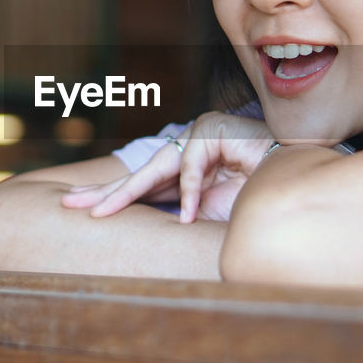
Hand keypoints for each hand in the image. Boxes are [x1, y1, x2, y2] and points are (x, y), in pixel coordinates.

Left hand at [61, 112, 275, 222]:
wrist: (294, 183)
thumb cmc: (255, 200)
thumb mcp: (206, 214)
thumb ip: (177, 215)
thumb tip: (141, 232)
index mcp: (184, 173)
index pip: (142, 186)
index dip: (111, 198)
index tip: (81, 210)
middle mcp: (185, 151)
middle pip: (138, 175)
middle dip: (102, 192)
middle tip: (68, 204)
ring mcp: (197, 137)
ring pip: (154, 169)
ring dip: (127, 196)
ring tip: (98, 215)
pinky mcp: (211, 130)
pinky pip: (190, 167)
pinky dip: (190, 194)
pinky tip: (188, 217)